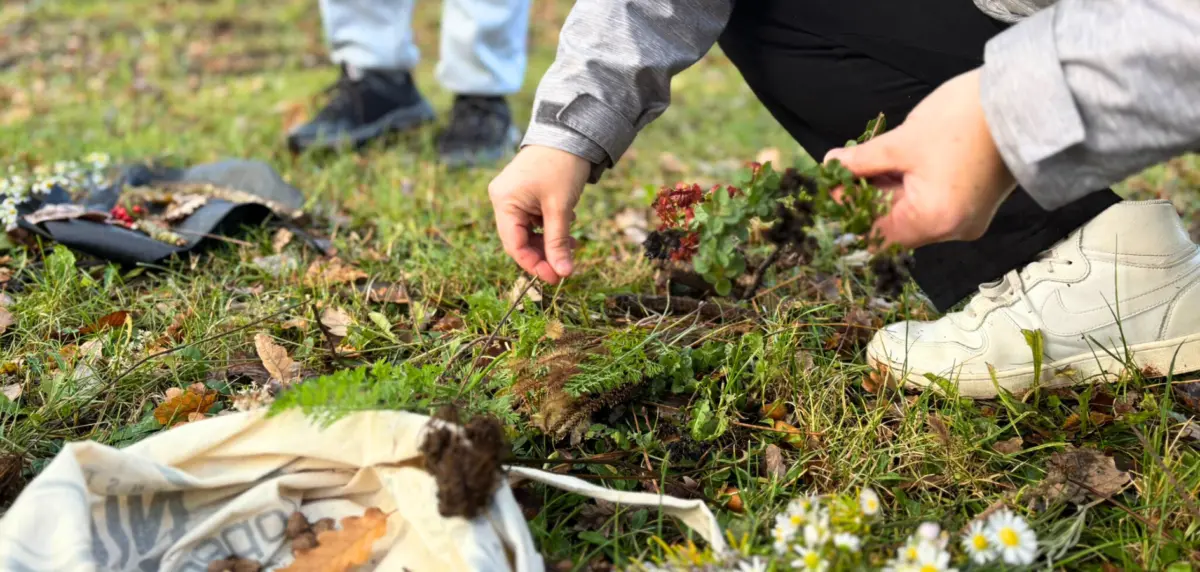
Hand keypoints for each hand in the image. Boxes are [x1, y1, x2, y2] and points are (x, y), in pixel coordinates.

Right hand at [488, 145, 591, 283]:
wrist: (570, 132)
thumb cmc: (562, 165)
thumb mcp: (561, 208)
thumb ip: (558, 242)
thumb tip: (563, 272)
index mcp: (504, 202)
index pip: (513, 245)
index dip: (534, 265)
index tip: (556, 277)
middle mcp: (502, 199)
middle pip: (520, 240)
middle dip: (544, 254)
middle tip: (566, 267)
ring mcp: (512, 195)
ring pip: (529, 231)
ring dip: (550, 240)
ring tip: (572, 241)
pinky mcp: (524, 192)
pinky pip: (533, 218)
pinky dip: (550, 225)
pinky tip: (567, 221)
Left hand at [824, 68, 1017, 249]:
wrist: (1025, 100)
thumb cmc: (967, 119)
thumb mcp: (902, 142)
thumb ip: (862, 161)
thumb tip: (833, 166)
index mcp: (935, 220)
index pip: (876, 236)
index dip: (849, 213)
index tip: (832, 189)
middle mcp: (953, 229)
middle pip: (893, 227)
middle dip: (865, 199)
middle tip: (844, 171)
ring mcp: (965, 218)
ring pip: (911, 215)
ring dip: (885, 192)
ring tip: (867, 163)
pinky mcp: (972, 203)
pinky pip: (931, 205)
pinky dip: (908, 188)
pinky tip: (893, 164)